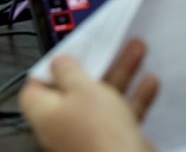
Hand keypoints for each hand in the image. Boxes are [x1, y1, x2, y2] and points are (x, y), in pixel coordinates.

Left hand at [19, 38, 159, 151]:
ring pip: (102, 97)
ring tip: (136, 50)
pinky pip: (120, 113)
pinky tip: (149, 82)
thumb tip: (58, 62)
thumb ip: (68, 71)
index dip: (50, 66)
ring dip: (120, 72)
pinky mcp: (111, 139)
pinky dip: (134, 96)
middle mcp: (63, 124)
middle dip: (96, 63)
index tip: (67, 51)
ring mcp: (88, 133)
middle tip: (109, 45)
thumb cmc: (99, 132)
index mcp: (45, 111)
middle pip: (75, 87)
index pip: (36, 84)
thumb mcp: (81, 89)